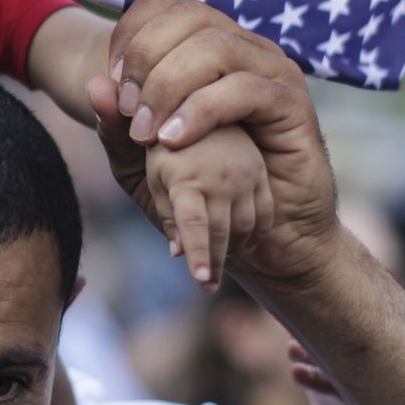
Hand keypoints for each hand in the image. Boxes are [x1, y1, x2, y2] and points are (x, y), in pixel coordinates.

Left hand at [88, 0, 343, 289]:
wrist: (268, 235)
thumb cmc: (204, 192)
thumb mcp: (143, 165)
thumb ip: (116, 129)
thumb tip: (94, 85)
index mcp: (204, 45)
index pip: (161, 5)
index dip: (129, 35)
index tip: (112, 83)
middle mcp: (240, 46)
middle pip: (187, 16)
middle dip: (145, 60)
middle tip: (128, 113)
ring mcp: (270, 69)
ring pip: (215, 46)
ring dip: (169, 86)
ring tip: (149, 134)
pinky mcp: (291, 101)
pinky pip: (245, 87)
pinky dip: (202, 110)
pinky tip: (175, 140)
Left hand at [141, 125, 272, 289]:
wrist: (196, 118)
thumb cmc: (159, 149)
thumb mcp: (141, 167)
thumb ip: (158, 205)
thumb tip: (175, 251)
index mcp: (185, 173)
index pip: (194, 223)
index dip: (198, 255)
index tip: (200, 281)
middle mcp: (218, 173)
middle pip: (220, 232)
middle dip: (212, 264)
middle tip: (205, 285)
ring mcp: (245, 173)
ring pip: (245, 227)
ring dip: (231, 252)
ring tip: (216, 269)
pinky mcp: (260, 173)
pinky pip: (262, 216)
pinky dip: (250, 236)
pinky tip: (237, 244)